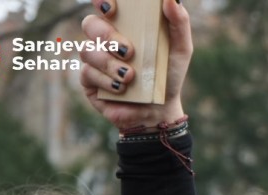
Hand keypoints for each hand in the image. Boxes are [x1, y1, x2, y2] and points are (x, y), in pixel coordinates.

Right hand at [79, 0, 191, 130]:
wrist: (160, 110)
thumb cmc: (168, 76)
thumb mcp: (180, 50)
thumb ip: (179, 23)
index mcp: (124, 26)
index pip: (104, 5)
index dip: (102, 1)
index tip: (111, 8)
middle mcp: (105, 40)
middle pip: (90, 24)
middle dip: (108, 37)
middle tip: (130, 52)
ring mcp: (95, 59)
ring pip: (87, 50)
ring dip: (109, 64)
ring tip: (131, 77)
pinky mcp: (89, 81)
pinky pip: (87, 73)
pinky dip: (107, 81)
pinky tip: (122, 89)